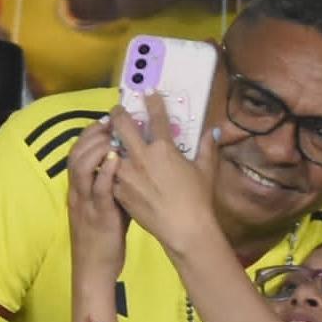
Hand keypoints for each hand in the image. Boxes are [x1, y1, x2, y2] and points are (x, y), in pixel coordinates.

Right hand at [67, 115, 129, 282]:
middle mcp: (78, 192)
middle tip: (109, 121)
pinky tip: (116, 161)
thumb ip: (114, 185)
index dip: (89, 134)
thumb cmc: (104, 237)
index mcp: (79, 189)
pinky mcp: (98, 216)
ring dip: (96, 148)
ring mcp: (86, 203)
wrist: (94, 268)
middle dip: (91, 134)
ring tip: (111, 136)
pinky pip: (99, 190)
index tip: (105, 120)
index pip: (77, 153)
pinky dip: (106, 173)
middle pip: (76, 154)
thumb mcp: (107, 206)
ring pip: (81, 167)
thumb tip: (130, 165)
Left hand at [108, 92, 221, 253]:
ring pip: (109, 148)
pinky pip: (109, 173)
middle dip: (117, 114)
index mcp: (164, 148)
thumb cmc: (198, 199)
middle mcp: (141, 157)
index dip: (152, 100)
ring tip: (110, 141)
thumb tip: (212, 131)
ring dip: (110, 142)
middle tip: (117, 112)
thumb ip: (207, 147)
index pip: (156, 116)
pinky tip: (110, 167)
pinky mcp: (118, 191)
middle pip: (122, 125)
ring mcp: (126, 174)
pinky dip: (109, 167)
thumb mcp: (206, 170)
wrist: (183, 229)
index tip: (147, 92)